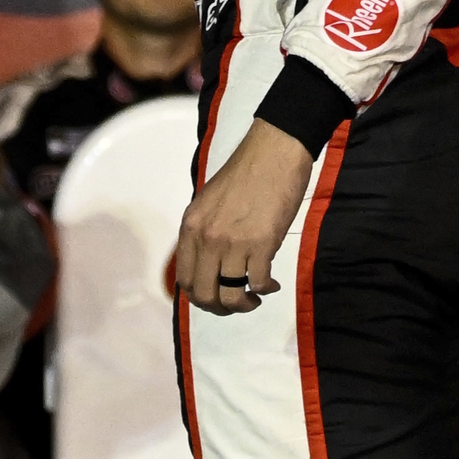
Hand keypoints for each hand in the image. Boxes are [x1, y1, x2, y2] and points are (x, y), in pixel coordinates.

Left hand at [173, 120, 312, 313]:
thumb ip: (203, 232)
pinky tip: (272, 283)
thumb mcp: (209, 202)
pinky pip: (258, 283)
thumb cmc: (245, 173)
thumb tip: (207, 264)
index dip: (200, 297)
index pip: (184, 280)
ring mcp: (234, 243)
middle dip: (221, 307)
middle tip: (237, 303)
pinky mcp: (262, 244)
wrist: (274, 151)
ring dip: (245, 304)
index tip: (215, 296)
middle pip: (205, 295)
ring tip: (256, 296)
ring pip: (232, 295)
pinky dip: (265, 289)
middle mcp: (207, 239)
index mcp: (191, 227)